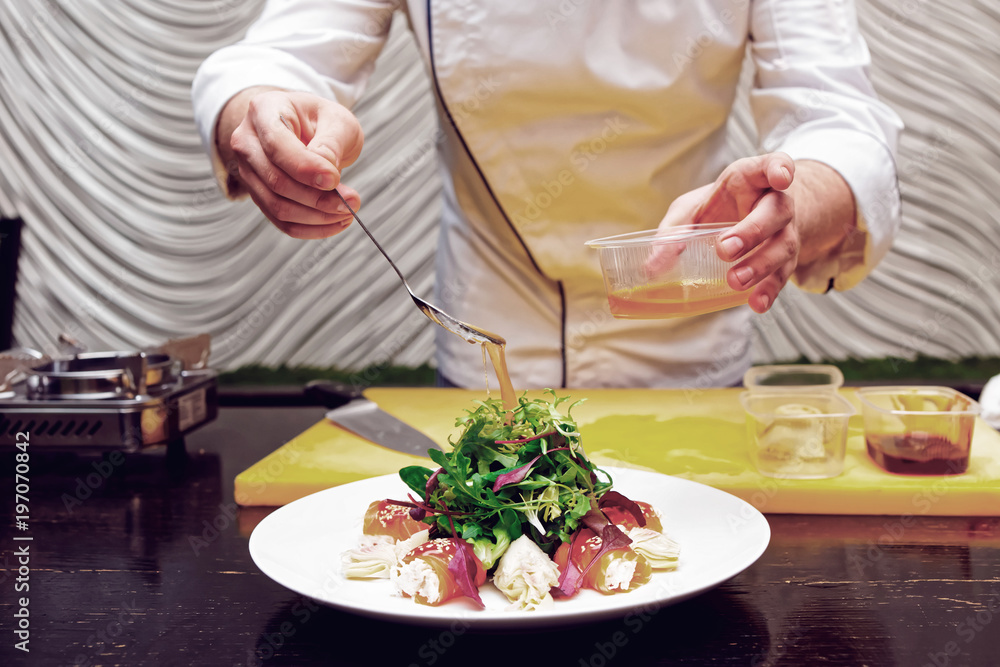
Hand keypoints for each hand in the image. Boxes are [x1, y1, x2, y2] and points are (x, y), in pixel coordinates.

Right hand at [219, 88, 363, 238]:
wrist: (307, 128)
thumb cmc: (322, 120)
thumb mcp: (336, 120)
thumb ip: (331, 143)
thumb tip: (325, 177)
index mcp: (264, 111)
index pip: (277, 146)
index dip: (306, 168)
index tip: (335, 180)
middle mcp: (247, 142)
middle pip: (276, 181)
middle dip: (318, 198)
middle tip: (351, 202)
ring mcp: (248, 171)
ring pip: (278, 206)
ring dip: (317, 217)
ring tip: (347, 212)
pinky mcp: (258, 195)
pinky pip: (281, 221)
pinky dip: (310, 228)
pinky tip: (335, 223)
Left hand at [658, 153, 796, 312]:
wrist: (749, 219)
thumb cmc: (718, 208)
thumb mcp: (692, 209)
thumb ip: (672, 231)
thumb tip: (652, 266)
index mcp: (753, 179)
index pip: (774, 165)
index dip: (779, 169)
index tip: (780, 177)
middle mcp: (776, 203)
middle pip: (776, 212)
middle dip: (752, 231)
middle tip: (725, 249)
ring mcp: (785, 232)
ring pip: (783, 246)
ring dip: (759, 265)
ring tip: (735, 281)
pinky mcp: (785, 260)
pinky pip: (783, 275)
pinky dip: (770, 290)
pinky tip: (757, 303)